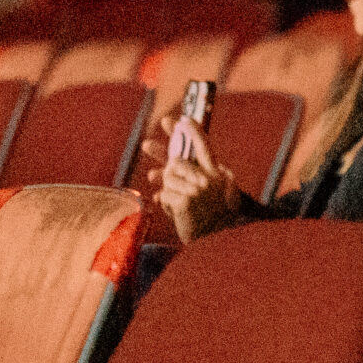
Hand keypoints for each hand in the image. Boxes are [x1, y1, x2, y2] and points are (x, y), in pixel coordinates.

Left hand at [152, 121, 240, 242]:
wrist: (217, 241)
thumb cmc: (212, 219)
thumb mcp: (209, 194)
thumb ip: (191, 180)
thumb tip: (156, 174)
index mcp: (217, 174)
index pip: (204, 147)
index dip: (193, 132)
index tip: (182, 120)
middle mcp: (209, 178)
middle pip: (176, 160)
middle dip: (159, 155)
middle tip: (145, 145)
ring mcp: (198, 189)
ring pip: (167, 177)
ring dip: (166, 189)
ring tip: (176, 200)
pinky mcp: (185, 200)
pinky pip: (163, 194)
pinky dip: (165, 204)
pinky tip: (175, 211)